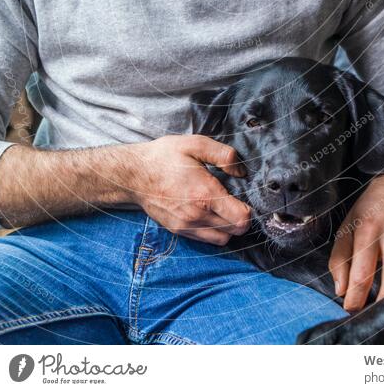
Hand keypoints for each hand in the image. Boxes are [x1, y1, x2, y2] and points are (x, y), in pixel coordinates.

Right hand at [128, 134, 250, 244]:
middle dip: (241, 217)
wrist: (134, 174)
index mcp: (205, 194)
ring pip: (222, 238)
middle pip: (236, 231)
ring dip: (229, 226)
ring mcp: (187, 226)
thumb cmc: (165, 157)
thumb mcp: (196, 144)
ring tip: (223, 207)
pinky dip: (214, 231)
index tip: (244, 197)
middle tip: (235, 200)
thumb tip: (242, 172)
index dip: (249, 209)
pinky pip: (206, 239)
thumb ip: (224, 155)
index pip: (242, 219)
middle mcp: (197, 216)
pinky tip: (209, 212)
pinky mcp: (179, 230)